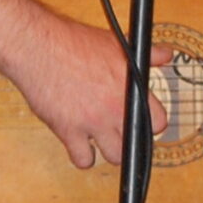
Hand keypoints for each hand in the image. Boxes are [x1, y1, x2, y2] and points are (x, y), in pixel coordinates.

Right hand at [0, 15, 170, 170]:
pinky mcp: (68, 131)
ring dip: (108, 151)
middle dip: (128, 140)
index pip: (158, 121)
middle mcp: (115, 108)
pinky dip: (82, 156)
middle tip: (118, 131)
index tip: (140, 120)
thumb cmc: (73, 42)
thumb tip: (165, 55)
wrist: (38, 46)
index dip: (149, 122)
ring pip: (114, 157)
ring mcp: (92, 122)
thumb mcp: (116, 44)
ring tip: (100, 138)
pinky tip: (79, 143)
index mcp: (130, 88)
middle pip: (136, 144)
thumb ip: (146, 55)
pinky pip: (83, 160)